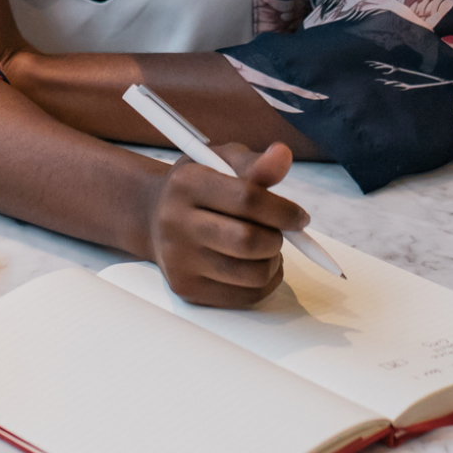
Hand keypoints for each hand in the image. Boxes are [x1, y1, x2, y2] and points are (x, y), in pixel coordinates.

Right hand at [144, 141, 307, 308]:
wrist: (153, 218)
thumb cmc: (197, 187)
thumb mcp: (220, 163)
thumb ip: (255, 164)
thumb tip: (283, 155)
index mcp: (187, 183)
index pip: (247, 199)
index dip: (283, 210)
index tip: (299, 217)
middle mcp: (176, 222)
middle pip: (248, 241)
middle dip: (277, 238)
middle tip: (279, 232)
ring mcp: (178, 260)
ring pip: (252, 274)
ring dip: (274, 262)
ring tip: (267, 248)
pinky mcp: (186, 289)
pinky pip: (245, 297)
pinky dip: (266, 283)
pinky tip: (257, 265)